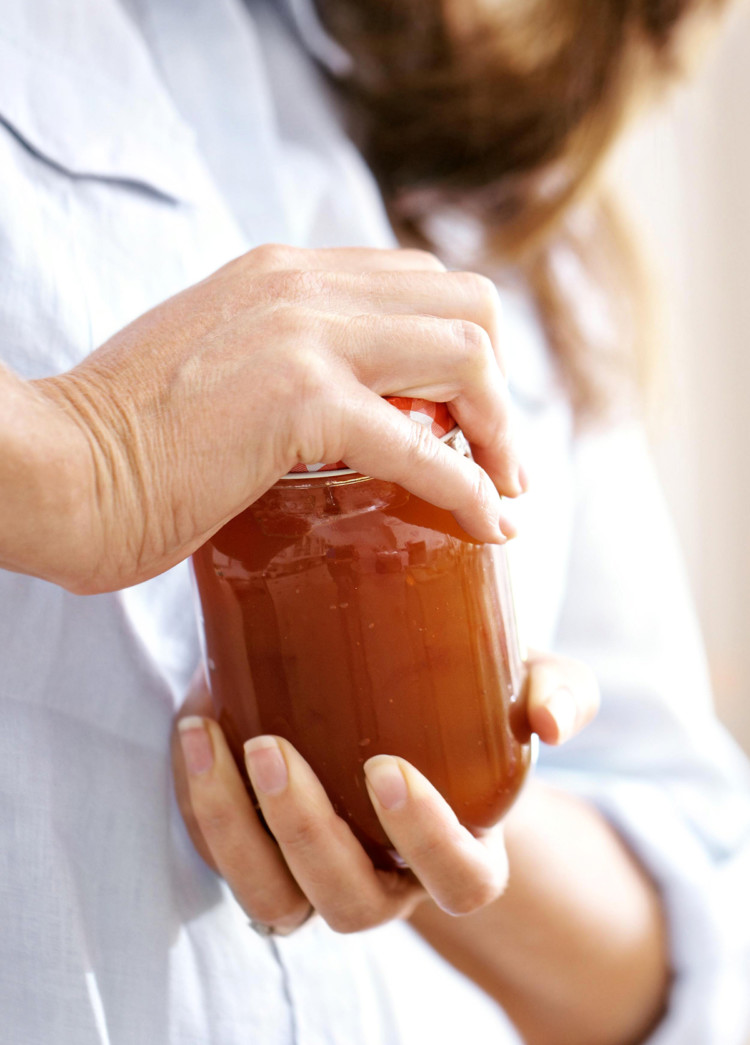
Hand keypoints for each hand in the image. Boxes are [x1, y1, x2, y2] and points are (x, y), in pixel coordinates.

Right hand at [25, 245, 523, 592]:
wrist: (52, 467)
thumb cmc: (122, 442)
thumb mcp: (212, 367)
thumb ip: (271, 362)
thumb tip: (322, 410)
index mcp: (283, 274)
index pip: (417, 281)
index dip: (464, 346)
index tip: (471, 415)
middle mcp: (302, 285)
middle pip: (466, 303)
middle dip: (499, 382)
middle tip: (498, 455)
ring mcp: (303, 336)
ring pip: (465, 354)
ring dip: (501, 430)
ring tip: (503, 491)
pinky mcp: (298, 403)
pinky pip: (423, 444)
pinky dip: (470, 487)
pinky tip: (487, 523)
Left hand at [171, 652, 598, 934]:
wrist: (407, 711)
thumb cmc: (473, 709)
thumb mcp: (526, 687)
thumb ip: (558, 694)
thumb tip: (554, 722)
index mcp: (461, 855)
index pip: (459, 880)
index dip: (425, 839)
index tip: (386, 768)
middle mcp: (388, 884)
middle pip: (350, 901)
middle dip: (305, 831)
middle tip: (273, 746)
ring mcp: (320, 878)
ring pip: (273, 897)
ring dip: (232, 826)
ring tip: (207, 739)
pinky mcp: (265, 854)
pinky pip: (225, 858)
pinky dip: (201, 805)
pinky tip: (195, 728)